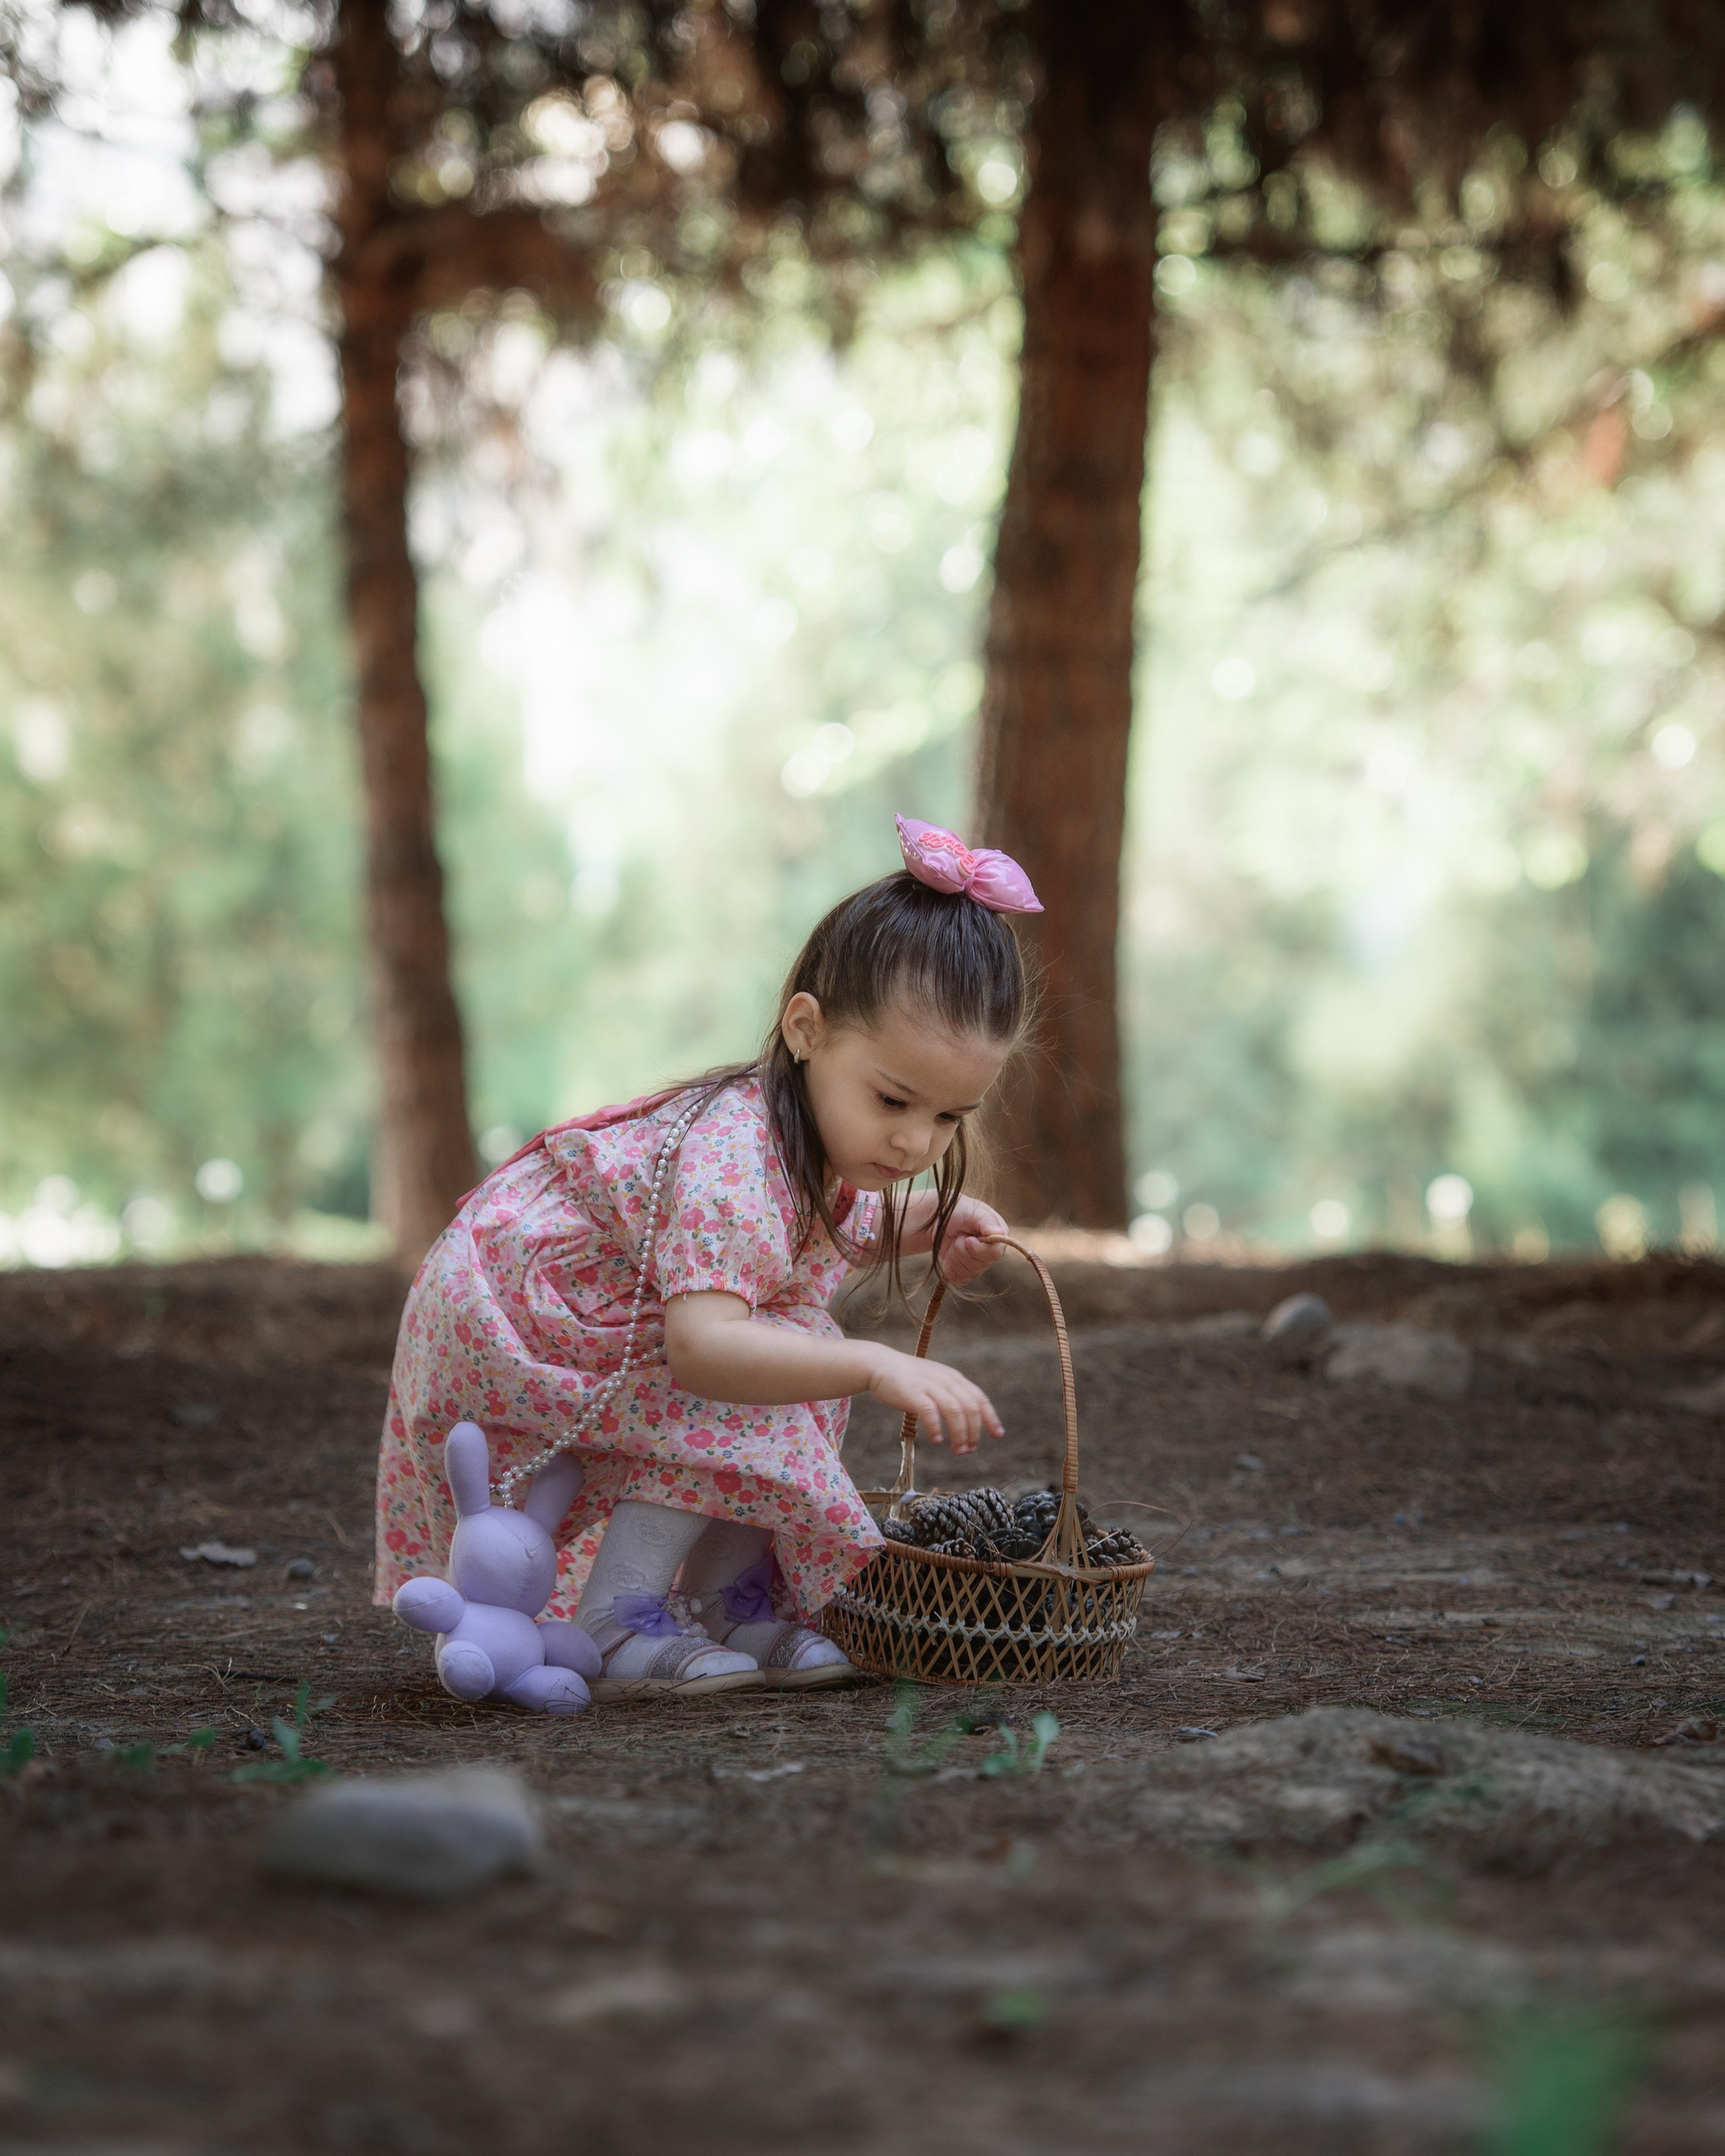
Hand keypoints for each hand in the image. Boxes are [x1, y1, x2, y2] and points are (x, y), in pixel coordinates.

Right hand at [865, 1346, 1002, 1454]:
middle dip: (974, 1431)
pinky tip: (936, 1440)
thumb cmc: (908, 1379)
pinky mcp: (913, 1392)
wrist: (879, 1364)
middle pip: (969, 1407)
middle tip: (969, 1450)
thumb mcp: (935, 1382)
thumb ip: (949, 1397)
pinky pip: (929, 1411)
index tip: (998, 1434)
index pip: (979, 1398)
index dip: (990, 1417)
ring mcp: (930, 1385)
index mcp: (953, 1378)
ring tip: (958, 1451)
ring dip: (959, 1433)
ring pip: (954, 1411)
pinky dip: (936, 1427)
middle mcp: (945, 1380)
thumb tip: (965, 1423)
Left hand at [938, 1197, 1008, 1286]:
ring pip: (968, 1273)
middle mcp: (991, 1253)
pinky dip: (950, 1265)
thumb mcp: (972, 1211)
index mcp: (999, 1237)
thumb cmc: (958, 1211)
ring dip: (955, 1255)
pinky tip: (950, 1252)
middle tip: (959, 1235)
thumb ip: (986, 1221)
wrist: (939, 1219)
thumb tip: (1000, 1232)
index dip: (978, 1249)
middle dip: (963, 1250)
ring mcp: (979, 1265)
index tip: (967, 1239)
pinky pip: (958, 1277)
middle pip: (979, 1265)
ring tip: (955, 1241)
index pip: (995, 1253)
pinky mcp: (966, 1273)